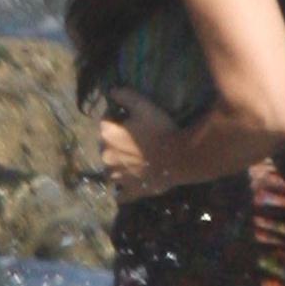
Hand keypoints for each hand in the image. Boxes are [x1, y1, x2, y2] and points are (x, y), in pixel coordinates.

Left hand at [98, 85, 180, 201]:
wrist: (180, 157)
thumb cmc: (161, 130)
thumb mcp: (144, 106)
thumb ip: (125, 95)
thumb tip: (111, 91)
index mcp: (107, 135)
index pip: (105, 122)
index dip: (117, 118)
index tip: (130, 118)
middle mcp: (106, 157)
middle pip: (106, 146)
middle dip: (116, 142)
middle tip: (135, 140)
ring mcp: (117, 177)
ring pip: (111, 170)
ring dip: (118, 165)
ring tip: (134, 161)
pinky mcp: (130, 191)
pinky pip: (121, 194)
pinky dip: (123, 190)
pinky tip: (130, 184)